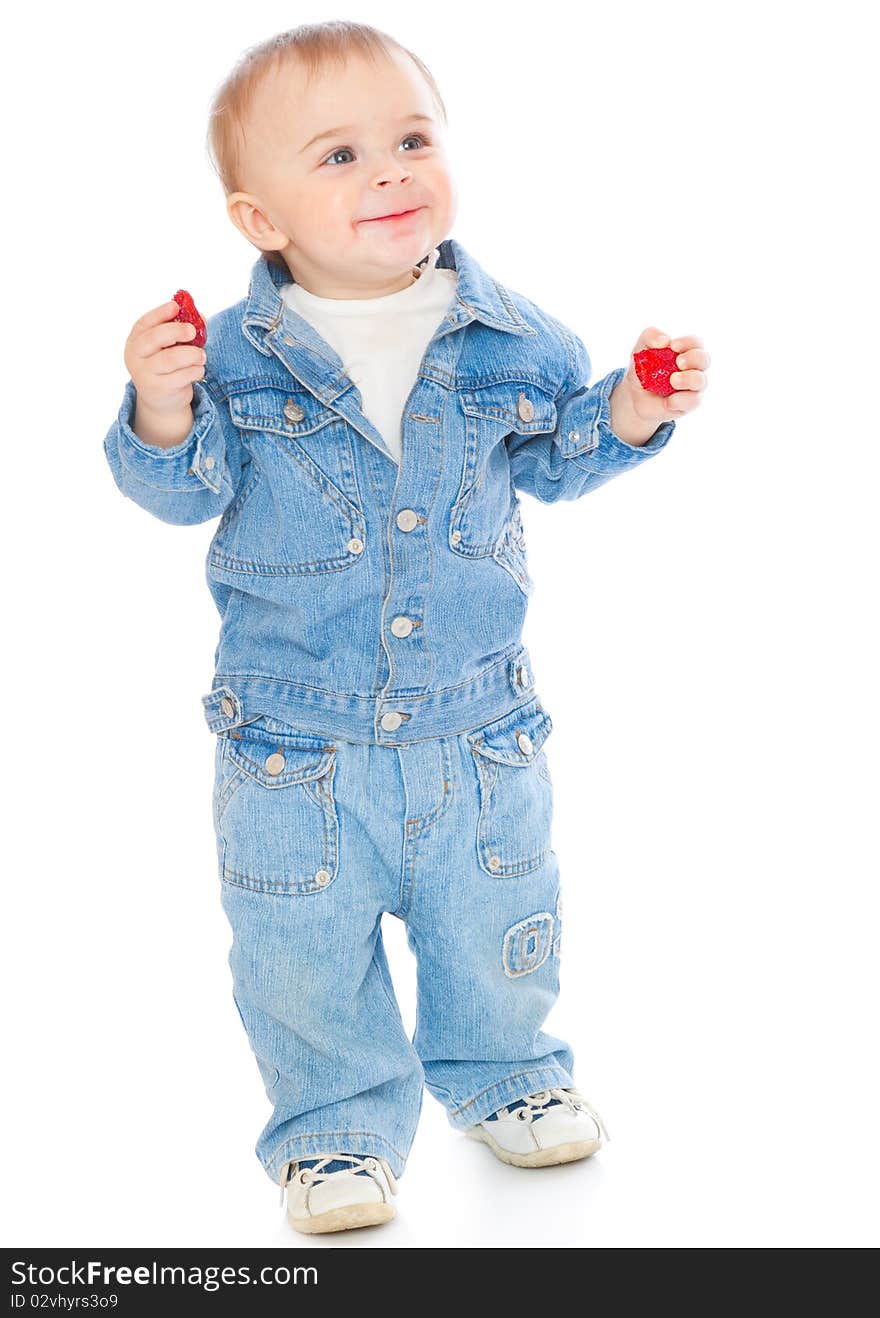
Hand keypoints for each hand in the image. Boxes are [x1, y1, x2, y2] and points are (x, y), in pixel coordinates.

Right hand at [123, 299, 207, 415]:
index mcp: (135, 341)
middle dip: (177, 330)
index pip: (144, 323)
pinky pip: (182, 376)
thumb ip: (180, 331)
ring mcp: (145, 374)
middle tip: (193, 331)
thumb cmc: (166, 366)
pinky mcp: (159, 389)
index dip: (159, 313)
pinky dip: (195, 370)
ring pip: (171, 358)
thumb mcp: (168, 347)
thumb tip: (201, 317)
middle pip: (155, 338)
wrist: (161, 399)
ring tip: (201, 356)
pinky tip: (198, 369)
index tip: (175, 306)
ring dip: (192, 354)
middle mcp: (135, 356)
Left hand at [623, 327, 710, 421]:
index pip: (696, 343)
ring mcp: (693, 387)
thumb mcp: (640, 348)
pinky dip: (681, 400)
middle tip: (678, 362)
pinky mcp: (688, 403)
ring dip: (689, 379)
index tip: (673, 346)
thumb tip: (664, 341)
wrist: (635, 395)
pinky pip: (693, 401)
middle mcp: (694, 367)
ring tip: (673, 381)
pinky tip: (668, 401)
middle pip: (704, 359)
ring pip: (701, 381)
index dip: (688, 342)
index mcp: (686, 351)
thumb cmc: (643, 368)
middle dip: (693, 359)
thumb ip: (650, 336)